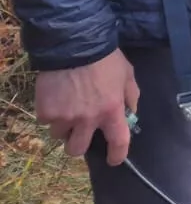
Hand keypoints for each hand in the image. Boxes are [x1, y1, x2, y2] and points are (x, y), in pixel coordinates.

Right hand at [36, 48, 139, 165]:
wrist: (74, 44)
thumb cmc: (105, 58)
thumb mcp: (128, 74)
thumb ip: (130, 96)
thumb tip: (130, 114)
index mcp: (112, 110)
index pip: (118, 141)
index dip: (117, 155)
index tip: (114, 159)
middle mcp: (88, 119)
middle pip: (78, 150)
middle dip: (78, 143)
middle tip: (80, 131)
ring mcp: (65, 117)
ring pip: (60, 135)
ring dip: (64, 126)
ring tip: (67, 106)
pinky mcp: (46, 112)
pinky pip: (47, 121)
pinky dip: (51, 113)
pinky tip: (56, 97)